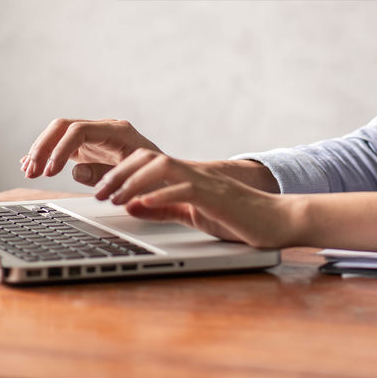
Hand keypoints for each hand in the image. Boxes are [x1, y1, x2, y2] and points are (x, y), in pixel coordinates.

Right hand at [21, 118, 162, 184]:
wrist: (166, 175)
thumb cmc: (155, 177)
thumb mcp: (134, 179)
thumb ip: (106, 175)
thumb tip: (77, 170)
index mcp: (118, 131)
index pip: (79, 130)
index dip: (61, 148)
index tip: (50, 171)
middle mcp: (104, 129)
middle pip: (64, 126)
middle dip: (44, 147)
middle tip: (31, 170)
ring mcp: (95, 136)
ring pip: (59, 134)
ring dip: (41, 150)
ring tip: (28, 170)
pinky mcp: (88, 147)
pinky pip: (62, 145)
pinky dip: (47, 155)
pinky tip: (32, 165)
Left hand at [96, 149, 299, 248]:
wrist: (278, 220)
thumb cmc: (240, 219)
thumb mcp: (193, 214)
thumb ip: (165, 209)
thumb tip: (132, 207)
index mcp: (187, 177)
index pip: (147, 161)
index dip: (120, 172)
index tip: (100, 190)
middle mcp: (195, 173)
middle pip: (149, 158)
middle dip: (118, 173)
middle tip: (98, 192)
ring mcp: (207, 183)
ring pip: (163, 166)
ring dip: (133, 181)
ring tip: (114, 196)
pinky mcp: (218, 197)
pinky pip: (185, 189)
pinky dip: (161, 196)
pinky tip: (142, 204)